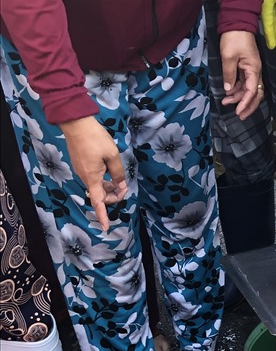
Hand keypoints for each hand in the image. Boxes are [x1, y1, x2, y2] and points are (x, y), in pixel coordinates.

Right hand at [59, 116, 126, 230]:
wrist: (75, 123)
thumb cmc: (95, 138)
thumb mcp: (113, 155)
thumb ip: (118, 173)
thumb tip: (120, 185)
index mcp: (92, 177)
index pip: (98, 202)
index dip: (102, 215)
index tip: (106, 227)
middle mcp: (84, 177)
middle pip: (99, 195)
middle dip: (112, 196)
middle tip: (124, 187)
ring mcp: (81, 170)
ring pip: (96, 186)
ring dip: (108, 187)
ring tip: (119, 180)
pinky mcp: (80, 164)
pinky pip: (93, 178)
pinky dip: (102, 180)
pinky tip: (109, 171)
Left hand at [220, 30, 262, 119]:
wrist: (237, 24)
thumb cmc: (234, 39)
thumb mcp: (228, 57)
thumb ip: (229, 74)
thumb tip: (229, 90)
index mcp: (254, 70)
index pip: (252, 91)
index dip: (245, 103)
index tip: (237, 112)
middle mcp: (256, 72)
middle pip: (255, 94)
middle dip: (248, 106)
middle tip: (239, 116)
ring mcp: (252, 70)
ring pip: (248, 89)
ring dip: (239, 97)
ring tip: (226, 103)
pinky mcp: (246, 68)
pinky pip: (244, 83)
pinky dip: (237, 90)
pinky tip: (228, 93)